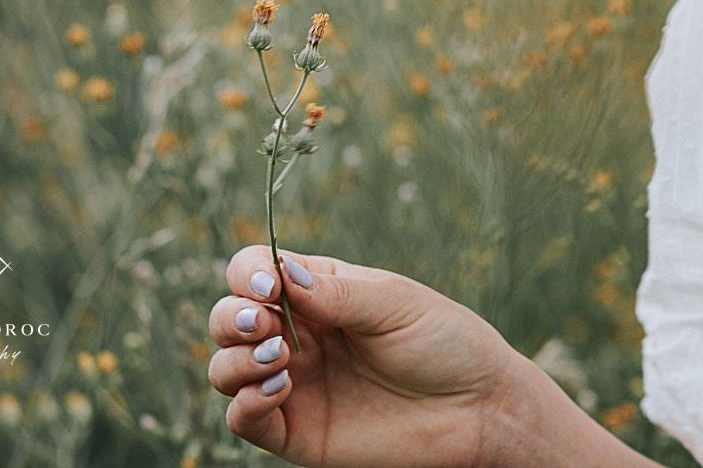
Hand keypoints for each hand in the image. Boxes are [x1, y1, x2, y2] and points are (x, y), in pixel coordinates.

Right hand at [207, 245, 527, 466]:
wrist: (477, 409)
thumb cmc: (445, 344)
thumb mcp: (394, 304)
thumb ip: (336, 292)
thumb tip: (279, 273)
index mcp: (319, 292)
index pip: (254, 271)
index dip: (247, 274)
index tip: (269, 286)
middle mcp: (299, 336)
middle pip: (228, 318)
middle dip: (232, 317)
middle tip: (264, 325)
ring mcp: (294, 383)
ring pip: (225, 368)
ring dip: (235, 360)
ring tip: (280, 358)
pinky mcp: (296, 432)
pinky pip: (243, 420)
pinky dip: (245, 403)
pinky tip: (282, 389)